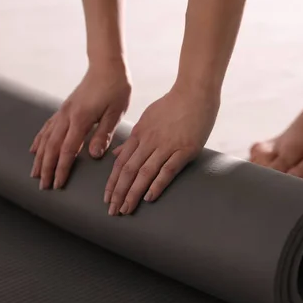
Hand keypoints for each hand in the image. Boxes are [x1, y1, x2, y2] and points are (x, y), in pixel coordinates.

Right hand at [30, 62, 130, 189]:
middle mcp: (67, 116)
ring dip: (40, 158)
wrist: (107, 66)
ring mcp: (63, 112)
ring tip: (35, 173)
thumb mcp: (115, 113)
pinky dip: (40, 140)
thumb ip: (103, 134)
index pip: (68, 150)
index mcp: (80, 120)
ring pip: (46, 138)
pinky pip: (47, 127)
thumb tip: (94, 154)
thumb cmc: (115, 88)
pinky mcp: (64, 108)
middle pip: (52, 147)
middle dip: (46, 168)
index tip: (57, 184)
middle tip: (43, 186)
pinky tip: (35, 149)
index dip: (61, 169)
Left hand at [104, 85, 219, 215]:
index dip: (113, 182)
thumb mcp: (148, 118)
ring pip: (144, 172)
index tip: (107, 199)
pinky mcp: (185, 149)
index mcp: (139, 134)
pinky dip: (157, 184)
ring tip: (126, 209)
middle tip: (112, 211)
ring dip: (133, 193)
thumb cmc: (173, 104)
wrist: (196, 91)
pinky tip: (149, 198)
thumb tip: (116, 154)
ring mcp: (167, 145)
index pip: (120, 163)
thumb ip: (132, 138)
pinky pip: (168, 169)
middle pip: (128, 170)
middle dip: (118, 192)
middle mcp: (149, 141)